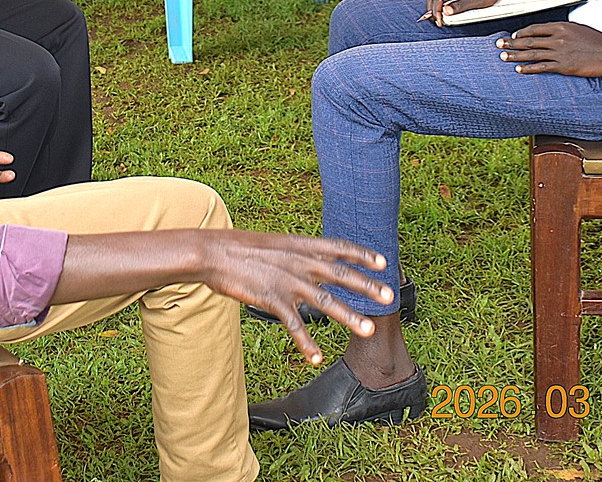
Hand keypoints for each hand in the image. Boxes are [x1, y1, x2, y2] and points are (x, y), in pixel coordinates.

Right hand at [197, 230, 392, 364]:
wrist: (212, 252)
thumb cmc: (239, 248)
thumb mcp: (273, 243)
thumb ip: (294, 253)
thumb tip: (309, 259)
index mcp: (300, 245)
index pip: (338, 247)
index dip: (362, 254)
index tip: (383, 262)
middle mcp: (299, 261)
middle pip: (341, 275)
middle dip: (368, 287)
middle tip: (390, 297)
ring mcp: (287, 281)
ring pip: (325, 302)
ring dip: (349, 317)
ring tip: (369, 330)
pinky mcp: (272, 299)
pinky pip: (294, 325)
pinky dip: (306, 343)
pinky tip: (316, 358)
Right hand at [424, 0, 503, 23]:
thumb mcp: (477, 0)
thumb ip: (460, 5)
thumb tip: (445, 12)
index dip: (436, 11)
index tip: (439, 22)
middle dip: (433, 10)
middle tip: (438, 23)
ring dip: (435, 7)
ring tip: (440, 19)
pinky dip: (440, 5)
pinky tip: (444, 13)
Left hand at [496, 21, 601, 75]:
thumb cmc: (596, 40)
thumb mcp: (577, 28)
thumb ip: (561, 30)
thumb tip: (549, 33)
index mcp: (560, 27)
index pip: (534, 29)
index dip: (521, 33)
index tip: (512, 36)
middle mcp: (557, 38)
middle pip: (529, 40)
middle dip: (511, 43)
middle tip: (498, 44)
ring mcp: (559, 52)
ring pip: (532, 53)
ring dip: (515, 55)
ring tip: (503, 57)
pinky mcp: (563, 66)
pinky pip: (542, 67)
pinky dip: (528, 68)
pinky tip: (519, 69)